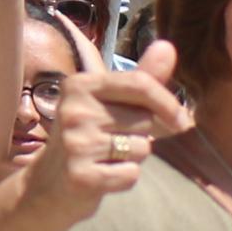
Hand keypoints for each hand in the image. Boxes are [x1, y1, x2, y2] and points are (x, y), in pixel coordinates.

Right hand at [18, 41, 184, 220]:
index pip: (140, 83)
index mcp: (81, 84)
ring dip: (134, 157)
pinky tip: (104, 175)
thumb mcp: (109, 103)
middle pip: (145, 119)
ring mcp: (75, 143)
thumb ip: (141, 79)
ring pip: (141, 149)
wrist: (50, 184)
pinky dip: (125, 178)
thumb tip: (168, 46)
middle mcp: (74, 110)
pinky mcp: (80, 176)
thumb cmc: (89, 137)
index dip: (168, 102)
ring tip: (107, 157)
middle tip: (119, 140)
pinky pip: (131, 174)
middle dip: (147, 134)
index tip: (182, 119)